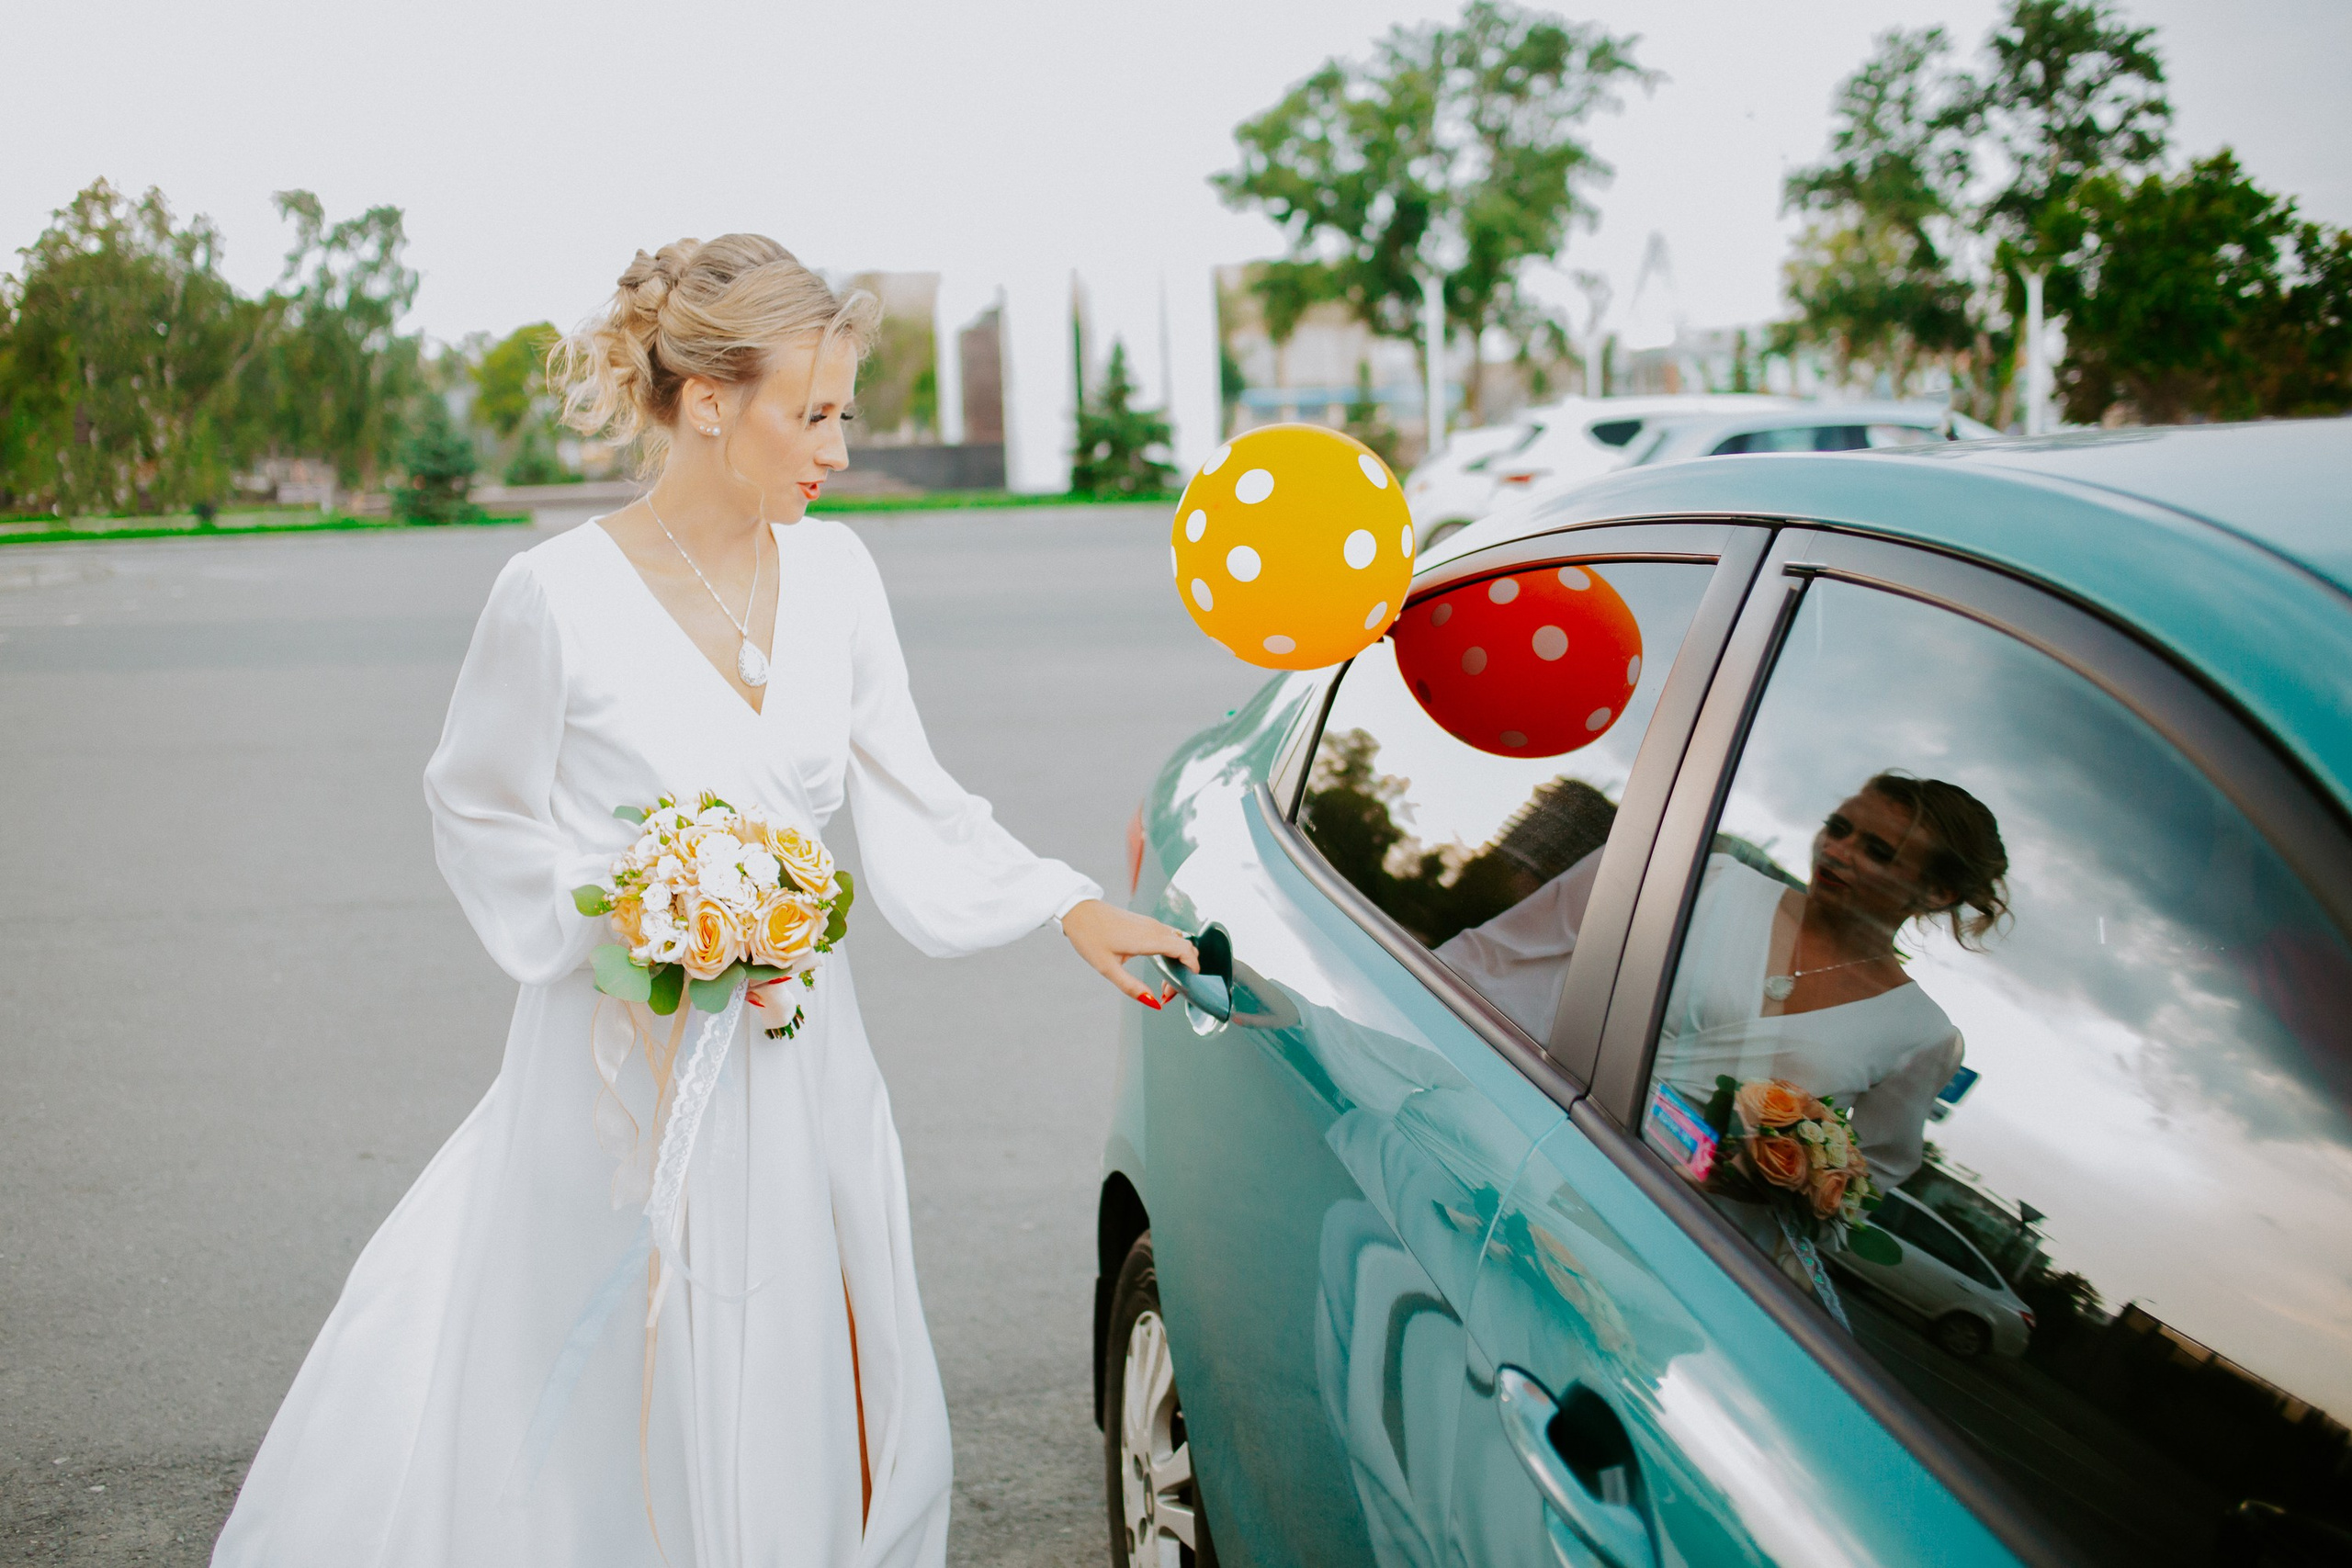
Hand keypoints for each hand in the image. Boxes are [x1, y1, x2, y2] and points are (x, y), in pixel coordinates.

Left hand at [1060, 899, 1197, 1009]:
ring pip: (1180, 940)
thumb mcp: (1108, 968)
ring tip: (1164, 981)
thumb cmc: (1090, 938)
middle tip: (1168, 990)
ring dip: (1179, 961)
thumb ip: (1131, 987)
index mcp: (1149, 938)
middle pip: (1187, 947)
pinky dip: (1173, 952)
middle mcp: (1155, 928)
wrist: (1078, 911)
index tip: (1179, 989)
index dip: (1190, 971)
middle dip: (1186, 970)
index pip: (1186, 951)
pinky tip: (1160, 965)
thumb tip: (1153, 1002)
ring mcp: (1152, 923)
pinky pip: (1170, 936)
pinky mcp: (1146, 922)